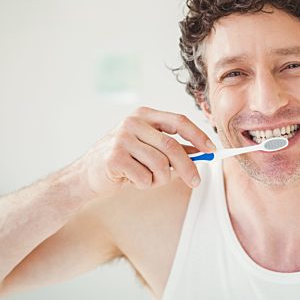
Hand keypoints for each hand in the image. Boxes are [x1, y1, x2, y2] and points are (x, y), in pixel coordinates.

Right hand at [79, 107, 215, 193]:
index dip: (198, 136)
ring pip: (160, 165)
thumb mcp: (149, 148)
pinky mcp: (114, 157)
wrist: (88, 174)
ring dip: (160, 179)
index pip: (179, 121)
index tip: (212, 151)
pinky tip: (132, 180)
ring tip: (148, 179)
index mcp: (145, 115)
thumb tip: (203, 152)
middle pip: (172, 146)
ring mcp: (122, 138)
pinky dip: (144, 184)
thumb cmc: (123, 160)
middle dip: (188, 167)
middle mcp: (133, 122)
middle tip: (196, 182)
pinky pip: (144, 177)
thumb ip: (174, 148)